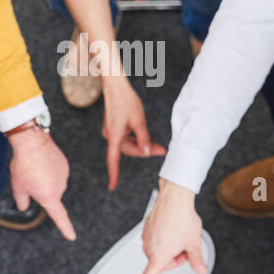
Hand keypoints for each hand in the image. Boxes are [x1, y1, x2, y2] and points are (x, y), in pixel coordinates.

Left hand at [8, 125, 76, 239]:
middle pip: (50, 195)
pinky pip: (56, 172)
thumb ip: (22, 200)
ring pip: (53, 183)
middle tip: (27, 179)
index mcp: (49, 197)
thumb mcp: (18, 186)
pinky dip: (49, 170)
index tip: (72, 236)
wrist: (33, 142)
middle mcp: (60, 188)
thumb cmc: (24, 165)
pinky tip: (40, 162)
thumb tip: (24, 207)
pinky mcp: (64, 165)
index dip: (65, 228)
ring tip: (33, 167)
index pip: (59, 216)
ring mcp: (64, 176)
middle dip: (40, 190)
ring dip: (44, 179)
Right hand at [102, 76, 165, 190]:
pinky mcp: (113, 128)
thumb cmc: (126, 101)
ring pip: (127, 145)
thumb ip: (143, 138)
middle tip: (163, 150)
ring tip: (158, 145)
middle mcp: (110, 135)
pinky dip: (135, 139)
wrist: (115, 86)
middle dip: (144, 151)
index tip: (112, 187)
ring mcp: (111, 131)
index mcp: (114, 136)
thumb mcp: (139, 120)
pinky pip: (125, 138)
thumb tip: (147, 153)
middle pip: (128, 150)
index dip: (113, 175)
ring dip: (141, 145)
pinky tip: (143, 135)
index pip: (113, 160)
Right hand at [129, 178, 203, 273]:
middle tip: (186, 246)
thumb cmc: (182, 219)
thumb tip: (200, 270)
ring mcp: (146, 238)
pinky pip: (157, 240)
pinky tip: (174, 226)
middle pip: (162, 264)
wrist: (174, 197)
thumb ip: (197, 260)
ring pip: (160, 251)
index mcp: (158, 257)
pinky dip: (166, 237)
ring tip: (180, 232)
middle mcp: (149, 248)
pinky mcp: (147, 228)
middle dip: (175, 258)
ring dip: (171, 247)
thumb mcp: (194, 243)